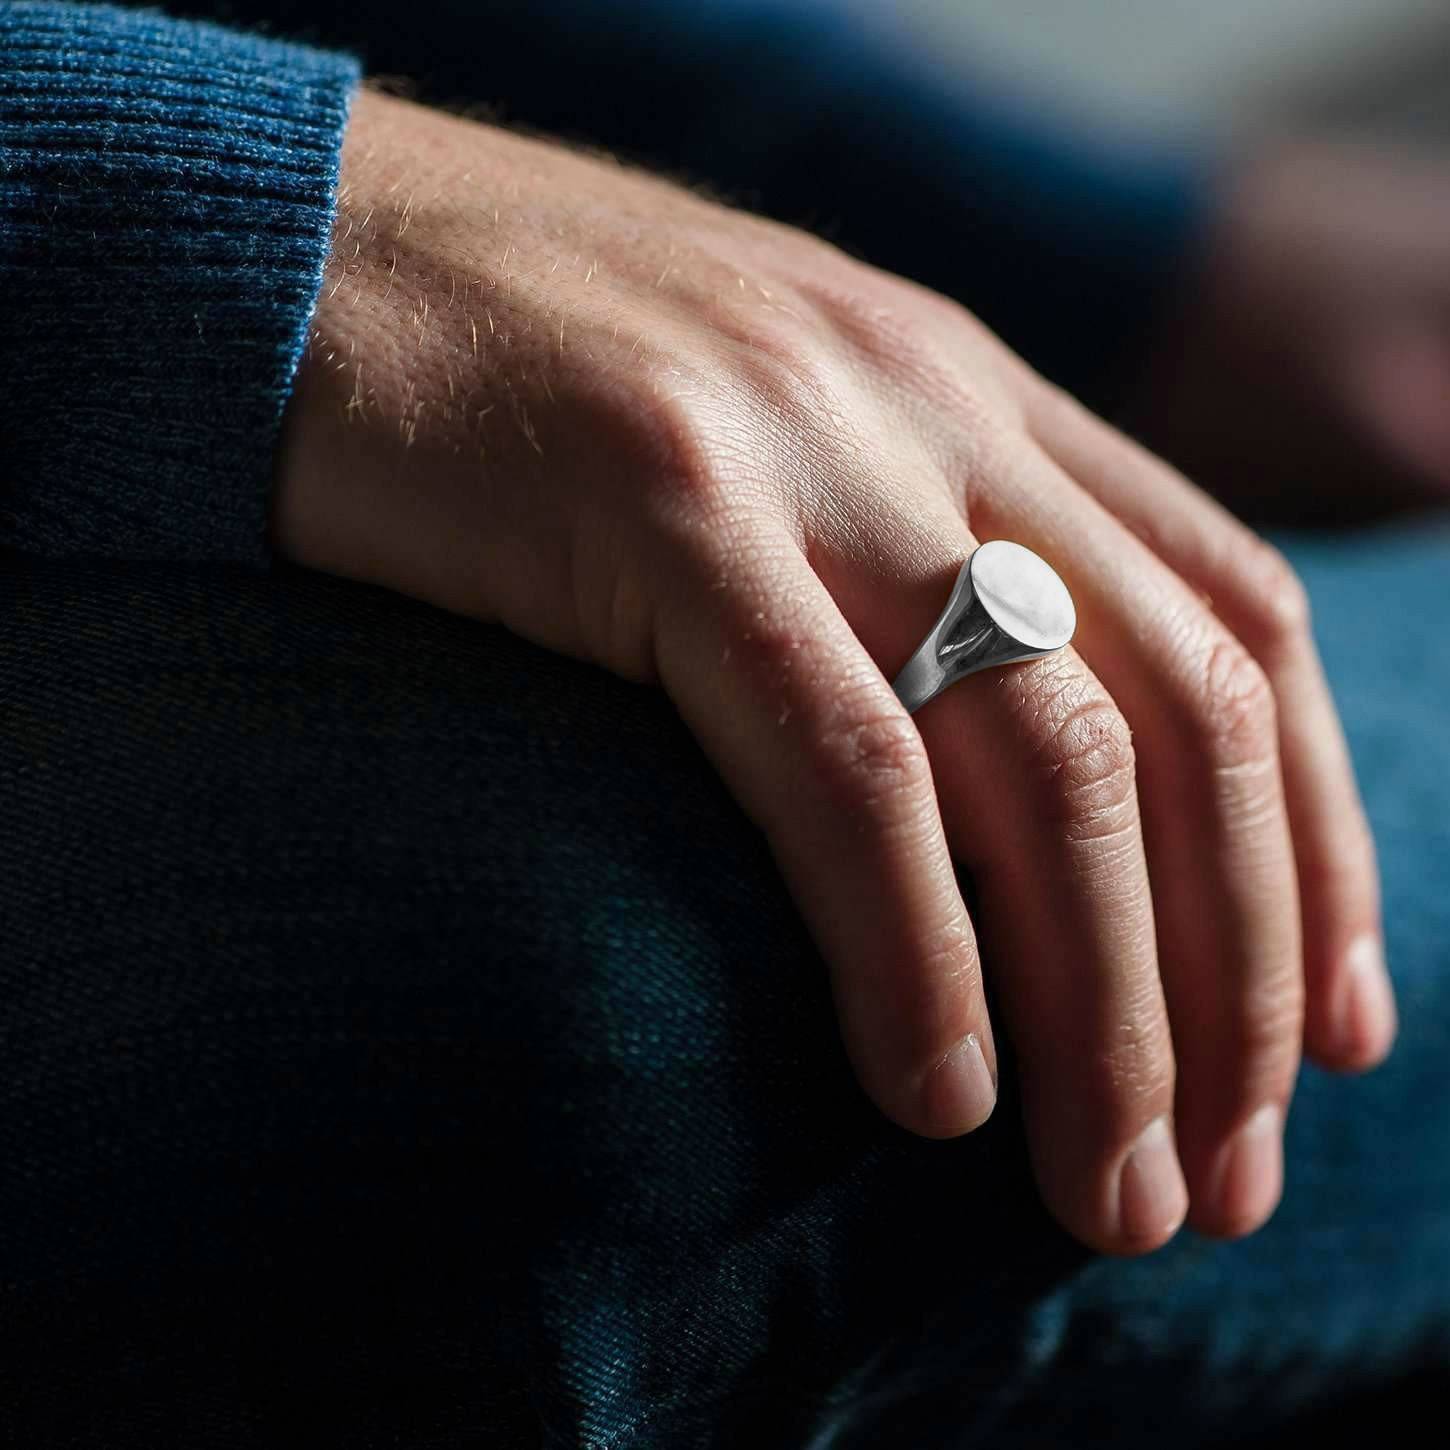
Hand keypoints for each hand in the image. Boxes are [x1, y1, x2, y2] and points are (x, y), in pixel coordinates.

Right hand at [274, 89, 1394, 1254]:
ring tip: (1112, 1189)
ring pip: (1047, 765)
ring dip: (1113, 1010)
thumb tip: (994, 768)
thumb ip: (902, 547)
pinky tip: (938, 1093)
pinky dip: (914, 949)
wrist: (316, 247)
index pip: (1236, 628)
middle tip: (1228, 1173)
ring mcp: (803, 450)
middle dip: (1236, 978)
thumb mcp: (769, 435)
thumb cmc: (527, 369)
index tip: (1329, 1029)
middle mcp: (928, 408)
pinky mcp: (657, 505)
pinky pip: (841, 762)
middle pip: (1181, 724)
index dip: (1318, 842)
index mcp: (971, 393)